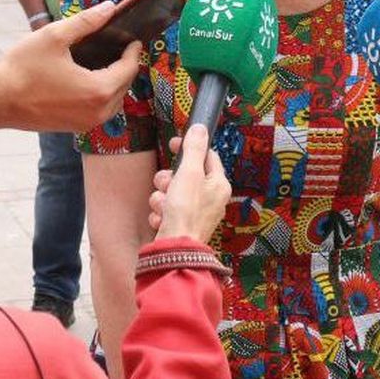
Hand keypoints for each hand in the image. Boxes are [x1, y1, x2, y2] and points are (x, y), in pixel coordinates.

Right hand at [0, 2, 142, 132]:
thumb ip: (87, 21)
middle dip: (125, 65)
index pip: (129, 68)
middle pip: (124, 85)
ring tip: (106, 60)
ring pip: (114, 100)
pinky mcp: (74, 128)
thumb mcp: (55, 36)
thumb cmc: (23, 68)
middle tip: (119, 46)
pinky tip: (88, 77)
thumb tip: (109, 8)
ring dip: (114, 81)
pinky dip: (100, 94)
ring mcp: (86, 123)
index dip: (133, 51)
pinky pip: (99, 110)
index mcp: (98, 90)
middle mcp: (97, 112)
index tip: (132, 38)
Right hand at [147, 125, 230, 243]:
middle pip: (185, 174)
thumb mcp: (189, 173)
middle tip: (166, 185)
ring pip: (172, 192)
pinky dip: (161, 213)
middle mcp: (211, 199)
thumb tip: (200, 129)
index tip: (174, 144)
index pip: (207, 156)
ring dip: (162, 197)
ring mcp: (196, 213)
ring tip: (163, 207)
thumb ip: (194, 149)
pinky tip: (162, 219)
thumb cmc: (185, 213)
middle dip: (169, 179)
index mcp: (218, 185)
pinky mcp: (182, 225)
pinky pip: (167, 209)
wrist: (174, 249)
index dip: (189, 148)